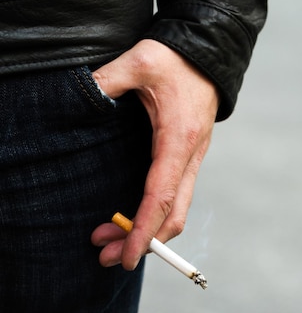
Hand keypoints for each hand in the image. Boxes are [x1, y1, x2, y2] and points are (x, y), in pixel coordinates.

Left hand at [90, 39, 219, 269]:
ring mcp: (192, 160)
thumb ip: (107, 80)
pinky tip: (132, 220)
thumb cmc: (175, 59)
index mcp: (177, 139)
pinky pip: (175, 198)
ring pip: (176, 211)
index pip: (160, 197)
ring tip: (111, 244)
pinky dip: (154, 217)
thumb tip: (80, 97)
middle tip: (106, 258)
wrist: (209, 55)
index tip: (126, 257)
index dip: (143, 231)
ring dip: (148, 233)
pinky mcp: (188, 159)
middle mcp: (189, 157)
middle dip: (142, 243)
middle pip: (172, 215)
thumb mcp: (138, 61)